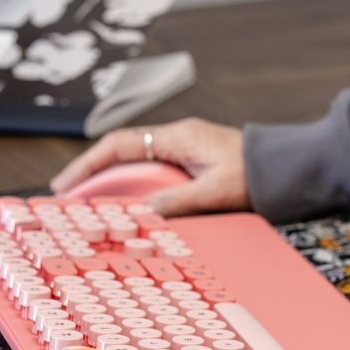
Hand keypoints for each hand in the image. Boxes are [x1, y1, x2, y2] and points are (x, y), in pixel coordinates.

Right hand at [50, 118, 249, 216]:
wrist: (286, 167)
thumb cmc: (255, 174)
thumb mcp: (216, 190)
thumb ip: (178, 200)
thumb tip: (141, 211)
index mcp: (178, 138)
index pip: (120, 144)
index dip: (87, 164)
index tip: (64, 185)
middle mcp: (176, 138)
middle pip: (122, 153)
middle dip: (92, 175)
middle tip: (67, 203)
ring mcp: (184, 149)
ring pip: (136, 163)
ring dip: (113, 183)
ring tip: (88, 210)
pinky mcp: (191, 161)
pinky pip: (153, 172)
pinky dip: (134, 188)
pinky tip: (125, 208)